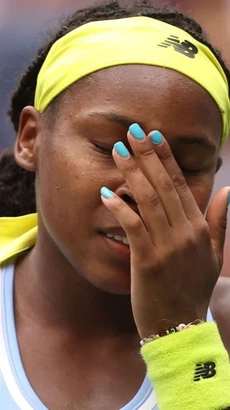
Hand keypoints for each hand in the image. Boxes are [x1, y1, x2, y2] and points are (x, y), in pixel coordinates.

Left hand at [100, 125, 228, 338]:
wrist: (180, 326)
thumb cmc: (192, 288)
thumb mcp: (213, 255)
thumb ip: (219, 221)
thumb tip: (227, 190)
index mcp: (198, 228)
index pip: (180, 184)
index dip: (166, 158)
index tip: (155, 136)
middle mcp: (184, 232)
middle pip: (163, 186)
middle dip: (147, 156)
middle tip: (132, 131)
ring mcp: (167, 246)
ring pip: (148, 200)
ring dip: (132, 174)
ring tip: (119, 151)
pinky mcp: (148, 261)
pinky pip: (133, 227)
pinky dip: (120, 208)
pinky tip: (106, 194)